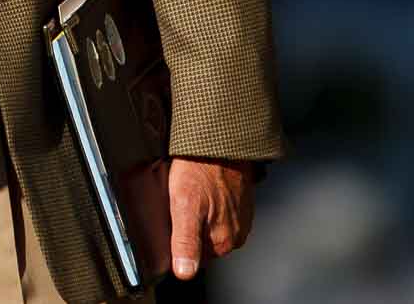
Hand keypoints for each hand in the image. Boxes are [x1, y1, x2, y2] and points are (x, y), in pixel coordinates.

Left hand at [165, 156, 255, 280]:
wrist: (221, 141)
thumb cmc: (200, 170)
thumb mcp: (184, 206)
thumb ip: (185, 242)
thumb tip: (185, 273)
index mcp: (223, 241)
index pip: (194, 257)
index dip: (178, 240)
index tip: (171, 221)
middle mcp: (237, 234)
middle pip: (203, 242)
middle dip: (189, 226)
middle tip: (179, 203)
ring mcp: (241, 218)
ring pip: (211, 225)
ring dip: (199, 214)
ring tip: (191, 193)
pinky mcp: (242, 202)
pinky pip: (220, 211)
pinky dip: (210, 203)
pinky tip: (201, 188)